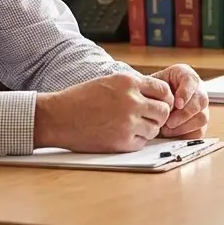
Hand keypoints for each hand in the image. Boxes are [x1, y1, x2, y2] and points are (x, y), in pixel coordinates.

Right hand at [34, 72, 173, 151]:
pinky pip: (142, 142)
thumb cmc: (81, 98)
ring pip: (155, 129)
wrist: (58, 117)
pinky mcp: (122, 142)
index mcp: (128, 82)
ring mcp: (128, 123)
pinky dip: (136, 141)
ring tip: (131, 126)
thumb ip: (133, 86)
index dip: (165, 99)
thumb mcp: (109, 81)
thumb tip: (157, 94)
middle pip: (164, 111)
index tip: (160, 104)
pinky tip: (122, 135)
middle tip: (149, 118)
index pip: (164, 90)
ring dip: (147, 129)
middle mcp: (131, 101)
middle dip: (159, 115)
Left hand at [151, 63, 209, 137]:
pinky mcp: (199, 123)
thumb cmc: (148, 93)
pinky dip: (185, 134)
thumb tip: (163, 105)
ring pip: (202, 118)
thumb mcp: (149, 86)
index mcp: (185, 75)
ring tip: (167, 129)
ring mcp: (200, 107)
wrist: (147, 104)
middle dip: (184, 114)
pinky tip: (172, 133)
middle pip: (201, 101)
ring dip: (183, 126)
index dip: (186, 93)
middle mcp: (196, 89)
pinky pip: (199, 131)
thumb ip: (156, 91)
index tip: (177, 104)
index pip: (192, 80)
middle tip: (169, 122)